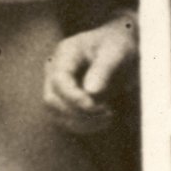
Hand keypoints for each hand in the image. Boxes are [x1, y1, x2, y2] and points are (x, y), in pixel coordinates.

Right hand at [44, 15, 137, 132]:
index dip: (73, 97)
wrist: (119, 46)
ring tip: (108, 115)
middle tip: (107, 112)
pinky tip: (103, 120)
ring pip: (56, 114)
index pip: (59, 80)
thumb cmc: (117, 44)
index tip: (94, 106)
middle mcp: (55, 70)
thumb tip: (91, 92)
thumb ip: (103, 69)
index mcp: (66, 53)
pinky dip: (83, 125)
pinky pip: (66, 120)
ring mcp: (58, 86)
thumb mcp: (116, 51)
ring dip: (81, 122)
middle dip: (77, 112)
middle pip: (51, 99)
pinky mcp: (65, 101)